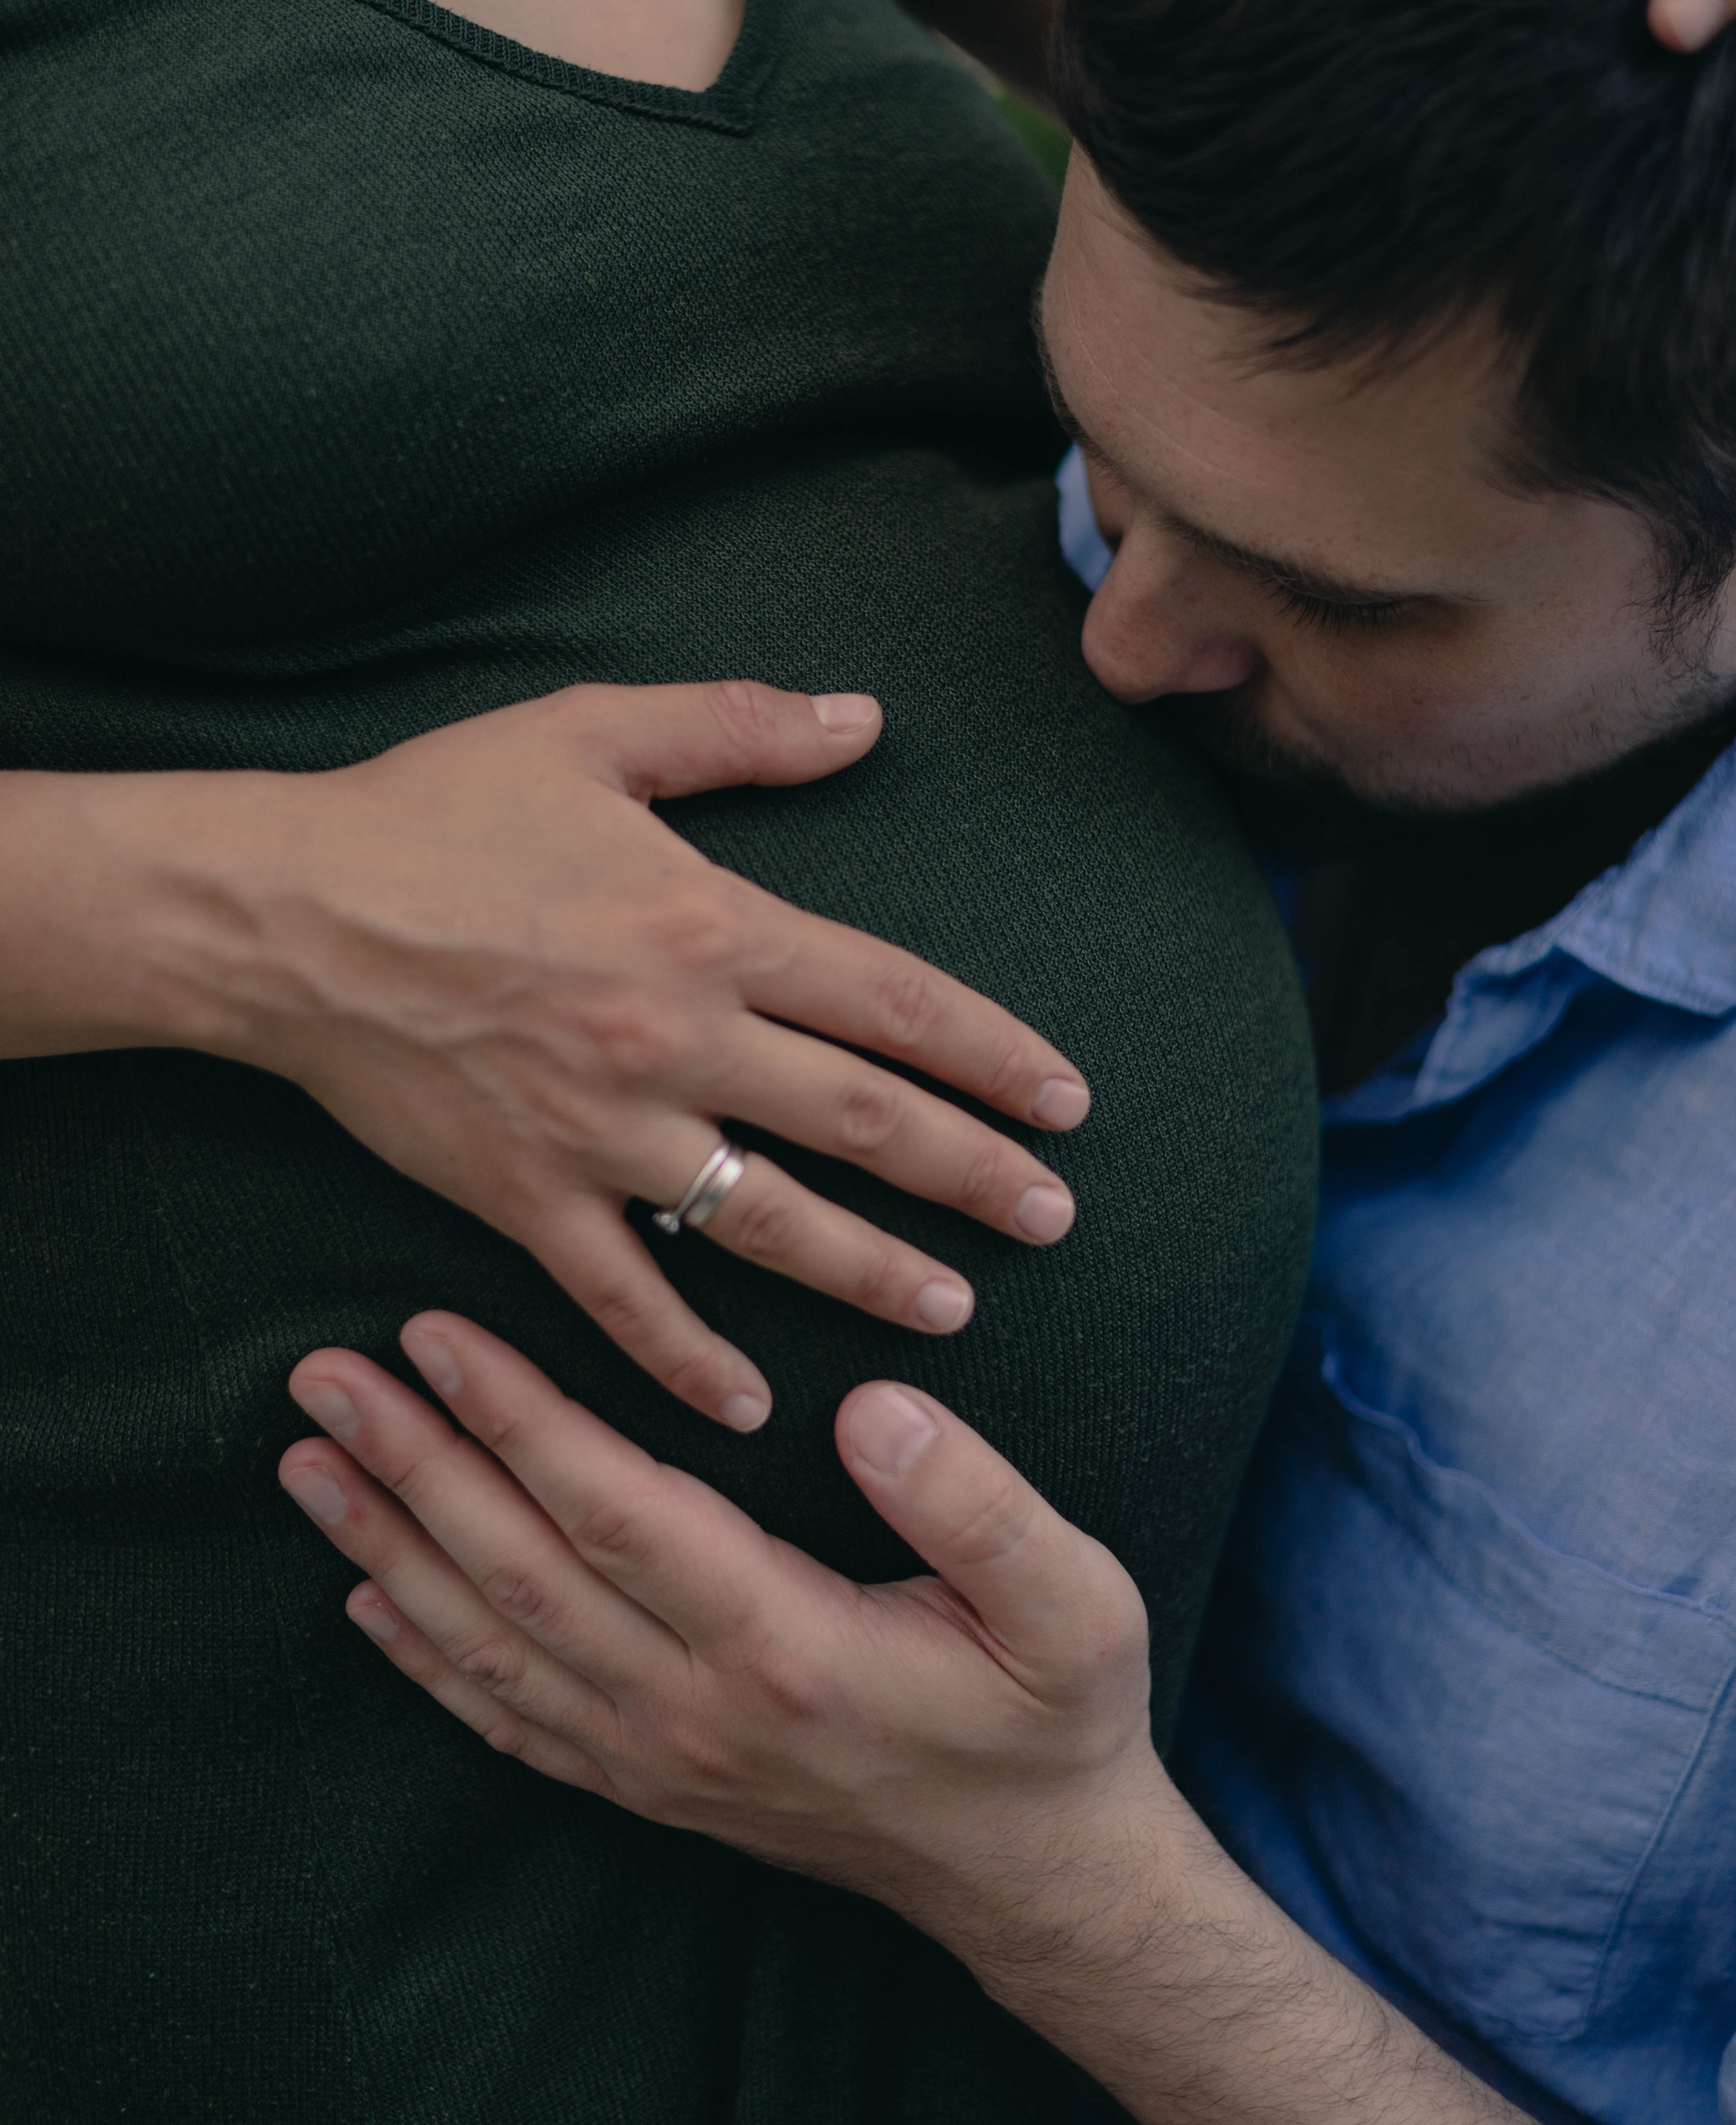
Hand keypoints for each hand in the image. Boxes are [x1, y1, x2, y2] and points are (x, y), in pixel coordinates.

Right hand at [193, 683, 1088, 1431]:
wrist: (280, 912)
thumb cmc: (434, 811)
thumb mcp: (594, 733)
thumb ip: (739, 727)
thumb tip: (862, 718)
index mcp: (711, 926)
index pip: (895, 1003)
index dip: (994, 1055)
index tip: (1065, 1101)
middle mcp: (675, 1039)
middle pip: (862, 1120)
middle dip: (973, 1175)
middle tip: (1054, 1218)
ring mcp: (600, 1131)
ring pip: (769, 1221)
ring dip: (871, 1272)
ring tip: (955, 1308)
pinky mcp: (523, 1197)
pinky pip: (624, 1297)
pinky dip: (687, 1360)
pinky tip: (750, 1407)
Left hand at [277, 1316, 1717, 2124]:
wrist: (1037, 1879)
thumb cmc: (1053, 1722)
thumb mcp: (1073, 1604)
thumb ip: (979, 1504)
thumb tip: (879, 1407)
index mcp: (784, 1648)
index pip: (615, 1515)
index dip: (520, 1420)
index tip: (438, 1336)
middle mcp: (694, 1712)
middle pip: (518, 1574)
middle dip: (413, 1466)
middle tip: (322, 1378)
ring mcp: (661, 1759)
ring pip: (491, 1644)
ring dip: (390, 1548)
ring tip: (309, 1466)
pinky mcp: (653, 1785)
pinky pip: (511, 1719)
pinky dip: (428, 1659)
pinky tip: (371, 1602)